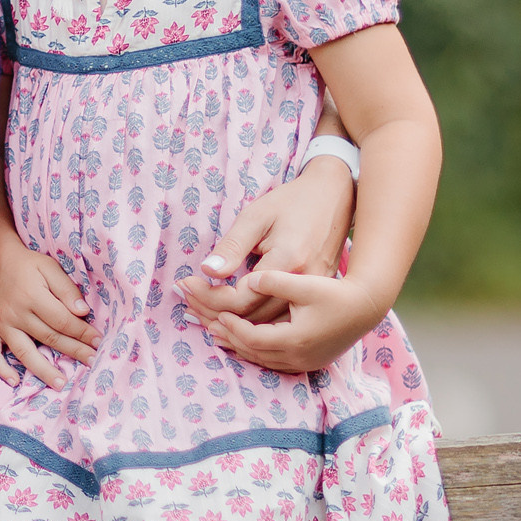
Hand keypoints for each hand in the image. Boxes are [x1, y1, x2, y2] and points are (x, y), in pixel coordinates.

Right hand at [0, 219, 96, 387]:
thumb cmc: (26, 263)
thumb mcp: (48, 266)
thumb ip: (65, 288)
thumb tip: (82, 312)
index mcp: (33, 296)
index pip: (63, 321)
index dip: (83, 333)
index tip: (98, 341)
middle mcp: (16, 313)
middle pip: (49, 338)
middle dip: (74, 351)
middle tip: (92, 363)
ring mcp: (1, 323)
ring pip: (24, 352)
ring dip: (43, 370)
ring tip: (61, 384)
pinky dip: (1, 368)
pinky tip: (14, 380)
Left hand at [180, 155, 353, 324]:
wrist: (335, 196)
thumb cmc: (292, 202)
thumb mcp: (256, 216)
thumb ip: (233, 246)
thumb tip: (207, 272)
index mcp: (288, 262)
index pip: (241, 299)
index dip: (208, 296)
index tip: (185, 285)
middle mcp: (303, 285)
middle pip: (253, 318)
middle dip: (214, 313)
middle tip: (186, 302)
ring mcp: (312, 293)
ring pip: (267, 324)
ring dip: (232, 323)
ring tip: (201, 311)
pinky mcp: (315, 294)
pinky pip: (281, 319)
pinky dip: (255, 323)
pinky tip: (233, 316)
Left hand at [196, 268, 390, 374]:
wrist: (368, 306)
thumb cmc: (336, 289)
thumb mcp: (306, 279)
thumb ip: (276, 280)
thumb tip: (249, 280)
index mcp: (296, 339)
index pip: (252, 338)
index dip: (231, 326)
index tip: (216, 312)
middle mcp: (299, 357)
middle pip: (253, 352)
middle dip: (227, 336)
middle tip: (203, 323)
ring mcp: (305, 362)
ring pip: (262, 359)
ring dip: (238, 345)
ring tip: (215, 331)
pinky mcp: (310, 361)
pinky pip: (273, 361)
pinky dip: (254, 350)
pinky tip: (242, 340)